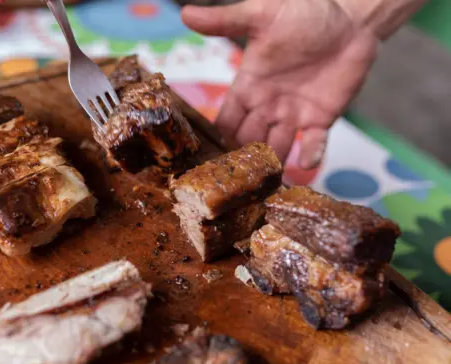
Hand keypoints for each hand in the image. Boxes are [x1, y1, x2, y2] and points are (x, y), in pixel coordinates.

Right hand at [182, 0, 377, 167]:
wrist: (349, 17)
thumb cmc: (303, 12)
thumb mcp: (261, 14)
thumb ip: (225, 20)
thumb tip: (185, 12)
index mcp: (248, 85)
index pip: (226, 120)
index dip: (221, 135)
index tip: (214, 151)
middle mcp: (267, 106)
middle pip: (247, 141)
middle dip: (244, 157)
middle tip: (241, 173)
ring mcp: (293, 115)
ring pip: (276, 148)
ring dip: (272, 163)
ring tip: (268, 177)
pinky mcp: (321, 119)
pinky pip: (313, 144)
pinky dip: (310, 156)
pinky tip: (307, 162)